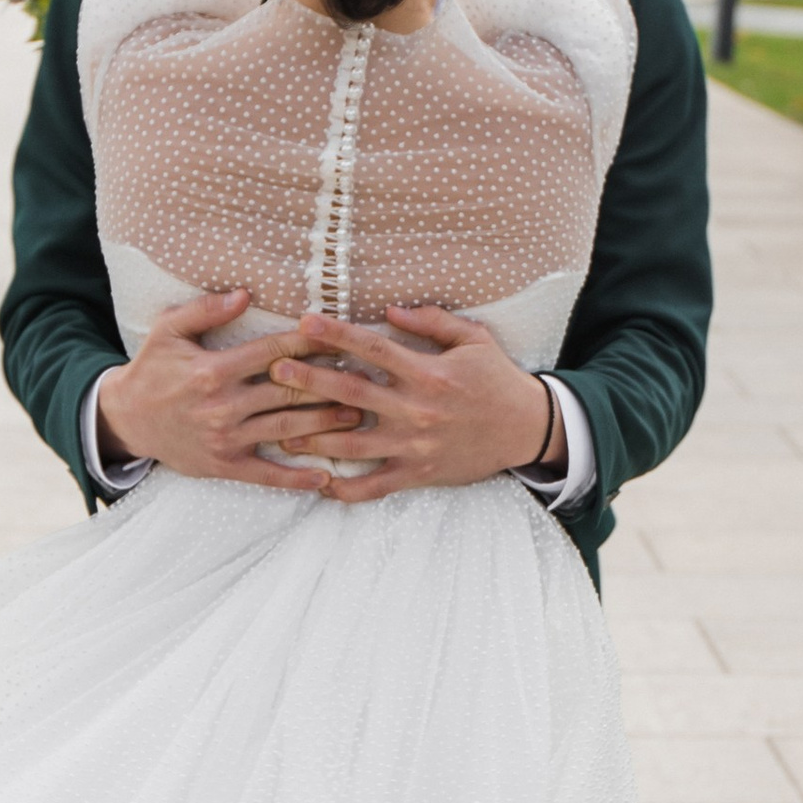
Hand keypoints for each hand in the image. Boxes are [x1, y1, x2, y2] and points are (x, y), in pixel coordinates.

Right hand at [93, 291, 368, 483]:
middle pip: (289, 391)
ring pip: (287, 429)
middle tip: (365, 375)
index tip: (342, 335)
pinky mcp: (225, 466)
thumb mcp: (168, 331)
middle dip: (330, 382)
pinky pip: (267, 475)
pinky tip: (326, 476)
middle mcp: (223, 405)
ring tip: (360, 414)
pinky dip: (297, 478)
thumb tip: (245, 294)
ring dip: (326, 423)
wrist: (127, 420)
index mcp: (213, 369)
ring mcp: (226, 439)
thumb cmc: (152, 369)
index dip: (310, 343)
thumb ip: (205, 311)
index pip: (273, 352)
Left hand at [271, 309, 557, 502]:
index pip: (372, 349)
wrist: (528, 428)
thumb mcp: (473, 340)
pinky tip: (320, 485)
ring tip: (280, 431)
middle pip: (352, 394)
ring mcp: (414, 445)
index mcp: (427, 373)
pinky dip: (346, 490)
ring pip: (353, 444)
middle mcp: (416, 409)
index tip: (304, 323)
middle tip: (275, 370)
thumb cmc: (497, 379)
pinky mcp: (418, 473)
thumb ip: (431, 322)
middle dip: (310, 381)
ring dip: (314, 437)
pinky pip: (375, 486)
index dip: (336, 335)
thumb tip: (389, 311)